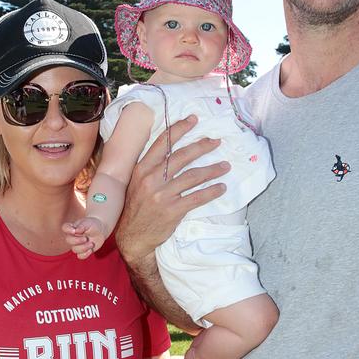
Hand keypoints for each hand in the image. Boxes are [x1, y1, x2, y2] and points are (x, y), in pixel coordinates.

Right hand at [63, 217, 105, 259]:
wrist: (100, 231)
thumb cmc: (93, 225)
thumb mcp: (88, 223)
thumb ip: (82, 226)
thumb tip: (76, 231)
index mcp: (73, 228)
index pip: (65, 228)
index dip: (67, 230)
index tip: (74, 231)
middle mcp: (73, 237)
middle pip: (68, 240)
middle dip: (77, 241)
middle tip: (86, 238)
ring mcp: (77, 245)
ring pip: (75, 250)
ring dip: (84, 248)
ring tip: (92, 244)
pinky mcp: (82, 251)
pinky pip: (80, 256)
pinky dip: (85, 254)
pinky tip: (91, 250)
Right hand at [116, 115, 230, 266]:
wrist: (132, 237)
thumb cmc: (136, 208)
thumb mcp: (136, 183)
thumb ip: (150, 167)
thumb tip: (169, 150)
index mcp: (141, 169)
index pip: (163, 143)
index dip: (179, 129)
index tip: (194, 120)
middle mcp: (151, 179)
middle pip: (182, 156)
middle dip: (202, 146)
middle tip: (216, 142)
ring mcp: (162, 195)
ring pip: (193, 176)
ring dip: (212, 170)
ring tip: (225, 166)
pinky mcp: (173, 210)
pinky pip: (197, 197)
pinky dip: (212, 191)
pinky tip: (221, 187)